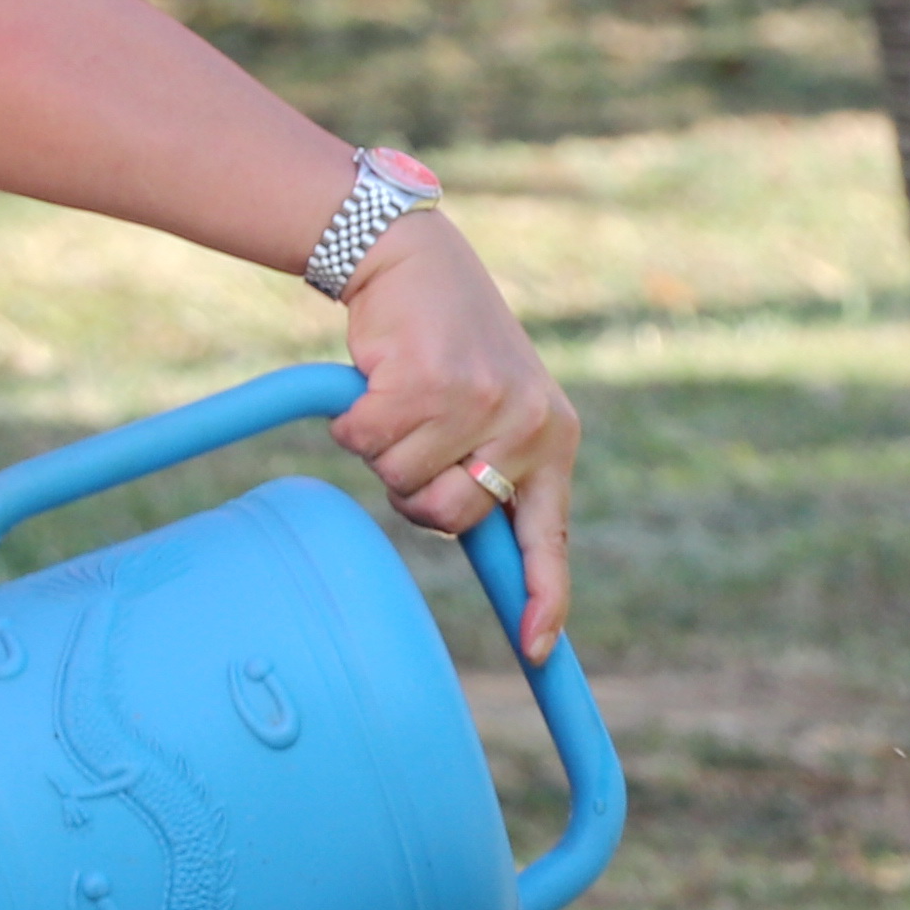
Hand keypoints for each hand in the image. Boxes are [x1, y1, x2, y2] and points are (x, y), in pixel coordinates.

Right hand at [334, 217, 579, 652]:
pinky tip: (379, 378)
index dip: (544, 599)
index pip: (551, 539)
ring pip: (399, 483)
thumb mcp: (495, 409)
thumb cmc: (448, 348)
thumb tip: (478, 546)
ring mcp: (480, 404)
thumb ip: (495, 473)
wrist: (415, 260)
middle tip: (415, 438)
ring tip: (404, 398)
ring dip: (382, 449)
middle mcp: (529, 425)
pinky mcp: (428, 383)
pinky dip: (354, 421)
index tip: (537, 649)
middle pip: (446, 519)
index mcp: (555, 440)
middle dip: (412, 492)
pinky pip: (364, 445)